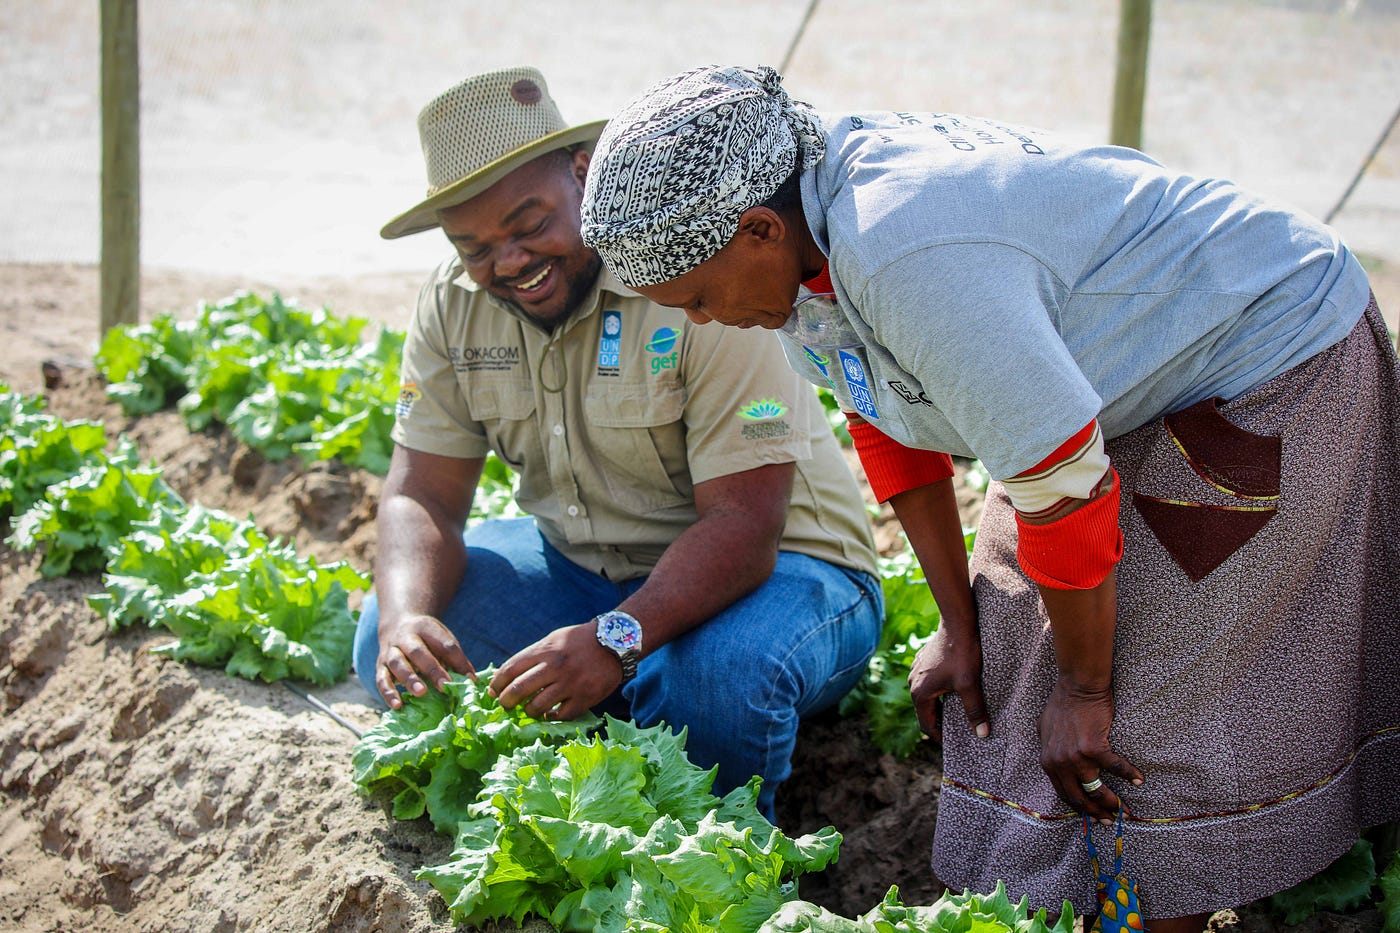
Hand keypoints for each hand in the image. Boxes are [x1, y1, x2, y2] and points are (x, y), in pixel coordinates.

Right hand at [376, 613, 473, 709]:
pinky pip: (381, 679)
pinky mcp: (379, 666)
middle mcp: (405, 637)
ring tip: (420, 693)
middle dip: (431, 669)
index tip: (466, 678)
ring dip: (409, 679)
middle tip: (444, 686)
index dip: (456, 660)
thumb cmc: (427, 639)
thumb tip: (471, 680)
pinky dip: (388, 693)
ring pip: (397, 663)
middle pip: (417, 652)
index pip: (443, 643)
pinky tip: (397, 706)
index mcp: (426, 628)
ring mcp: (390, 651)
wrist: (398, 625)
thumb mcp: (443, 640)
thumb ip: (456, 658)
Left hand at [489, 622, 621, 720]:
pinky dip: (551, 717)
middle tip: (505, 705)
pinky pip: (560, 715)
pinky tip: (550, 713)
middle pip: (518, 690)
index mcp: (545, 650)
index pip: (510, 669)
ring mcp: (570, 683)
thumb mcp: (553, 639)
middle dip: (506, 701)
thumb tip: (505, 677)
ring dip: (528, 711)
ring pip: (537, 707)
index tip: (492, 691)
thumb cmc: (578, 641)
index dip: (497, 684)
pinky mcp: (585, 697)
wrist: (615, 642)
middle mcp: (555, 666)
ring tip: (529, 709)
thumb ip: (532, 656)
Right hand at [908, 622, 989, 741]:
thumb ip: (975, 711)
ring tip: (959, 712)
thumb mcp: (970, 684)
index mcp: (920, 693)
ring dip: (940, 706)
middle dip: (941, 723)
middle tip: (960, 731)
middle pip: (926, 712)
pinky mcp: (923, 662)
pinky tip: (955, 690)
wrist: (957, 622)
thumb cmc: (962, 653)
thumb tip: (982, 734)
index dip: (940, 738)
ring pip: (928, 697)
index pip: (927, 726)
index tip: (954, 744)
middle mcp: (913, 683)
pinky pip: (929, 684)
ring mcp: (916, 671)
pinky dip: (940, 692)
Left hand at [1037, 676, 1142, 821]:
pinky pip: (1116, 767)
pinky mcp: (1094, 748)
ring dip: (1113, 803)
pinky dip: (1129, 774)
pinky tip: (1139, 779)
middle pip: (1080, 799)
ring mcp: (1076, 757)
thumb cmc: (1062, 704)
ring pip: (1097, 790)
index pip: (1064, 794)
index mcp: (1048, 762)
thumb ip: (1050, 750)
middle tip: (1110, 820)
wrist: (1077, 687)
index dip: (1080, 808)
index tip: (1092, 816)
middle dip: (1096, 813)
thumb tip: (1055, 763)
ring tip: (1125, 810)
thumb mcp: (1045, 731)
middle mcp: (1060, 764)